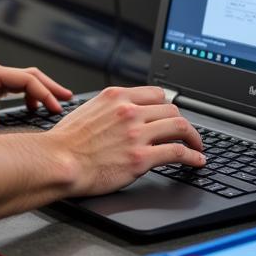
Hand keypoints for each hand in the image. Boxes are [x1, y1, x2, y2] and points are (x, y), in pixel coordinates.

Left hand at [0, 56, 72, 127]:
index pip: (26, 79)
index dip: (44, 93)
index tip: (55, 107)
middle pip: (31, 76)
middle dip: (51, 88)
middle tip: (68, 102)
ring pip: (25, 82)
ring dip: (42, 92)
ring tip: (56, 106)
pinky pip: (16, 90)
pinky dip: (29, 97)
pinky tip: (32, 110)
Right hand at [48, 85, 204, 195]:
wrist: (58, 162)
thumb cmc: (66, 142)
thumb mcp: (87, 110)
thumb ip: (109, 108)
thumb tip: (120, 112)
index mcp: (116, 96)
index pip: (155, 93)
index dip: (166, 106)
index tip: (171, 115)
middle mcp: (129, 111)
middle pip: (170, 108)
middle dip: (181, 122)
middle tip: (185, 133)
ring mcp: (136, 134)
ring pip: (179, 126)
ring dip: (193, 137)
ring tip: (196, 146)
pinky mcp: (140, 157)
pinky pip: (177, 152)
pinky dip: (192, 156)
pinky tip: (196, 160)